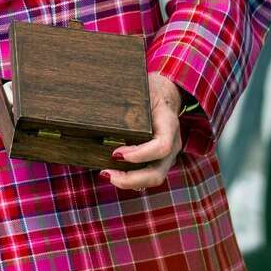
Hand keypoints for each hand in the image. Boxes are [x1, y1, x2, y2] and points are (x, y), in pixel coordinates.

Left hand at [103, 73, 183, 189]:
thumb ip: (127, 99)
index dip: (140, 154)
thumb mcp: (142, 89)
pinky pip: (147, 175)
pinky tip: (112, 173)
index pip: (162, 146)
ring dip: (128, 182)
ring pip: (153, 179)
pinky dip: (130, 179)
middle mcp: (173, 144)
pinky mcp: (159, 160)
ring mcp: (167, 156)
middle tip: (105, 173)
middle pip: (158, 172)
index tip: (116, 154)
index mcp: (169, 124)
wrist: (167, 94)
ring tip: (105, 174)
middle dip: (131, 179)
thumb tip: (97, 104)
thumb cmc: (150, 91)